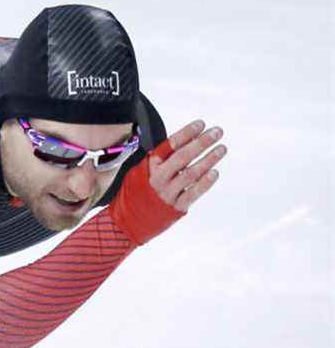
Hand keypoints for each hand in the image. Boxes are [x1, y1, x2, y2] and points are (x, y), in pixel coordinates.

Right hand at [109, 119, 226, 245]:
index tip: (201, 124)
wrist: (126, 223)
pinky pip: (192, 193)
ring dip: (208, 160)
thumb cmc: (134, 195)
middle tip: (217, 132)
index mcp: (149, 166)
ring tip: (222, 148)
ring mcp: (167, 193)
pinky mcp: (175, 208)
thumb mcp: (137, 172)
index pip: (170, 145)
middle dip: (202, 142)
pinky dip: (204, 183)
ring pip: (191, 173)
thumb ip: (155, 160)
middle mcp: (158, 178)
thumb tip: (177, 143)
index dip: (186, 133)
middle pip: (183, 156)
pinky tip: (215, 172)